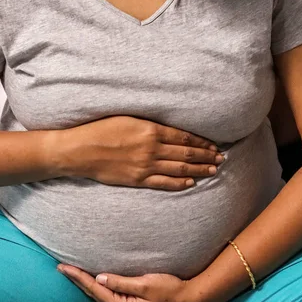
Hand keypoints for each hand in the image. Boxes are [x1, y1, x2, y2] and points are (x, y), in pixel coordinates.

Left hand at [57, 264, 199, 301]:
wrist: (190, 301)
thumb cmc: (171, 289)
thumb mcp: (146, 283)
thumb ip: (121, 282)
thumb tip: (98, 278)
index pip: (93, 288)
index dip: (77, 277)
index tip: (62, 267)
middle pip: (92, 293)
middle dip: (76, 280)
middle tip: (60, 268)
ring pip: (98, 295)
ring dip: (84, 284)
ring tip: (71, 273)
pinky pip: (107, 295)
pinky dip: (96, 287)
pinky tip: (92, 282)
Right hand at [58, 116, 224, 190]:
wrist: (79, 151)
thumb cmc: (99, 130)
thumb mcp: (126, 118)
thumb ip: (148, 124)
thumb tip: (166, 129)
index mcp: (150, 130)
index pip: (184, 136)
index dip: (202, 142)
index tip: (214, 144)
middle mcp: (151, 149)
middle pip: (186, 153)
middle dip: (206, 156)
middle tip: (221, 159)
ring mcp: (145, 166)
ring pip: (179, 169)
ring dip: (199, 170)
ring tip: (214, 170)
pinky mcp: (137, 179)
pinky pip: (163, 183)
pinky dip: (179, 183)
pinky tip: (191, 183)